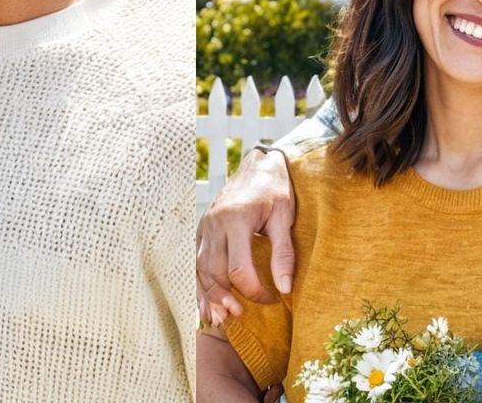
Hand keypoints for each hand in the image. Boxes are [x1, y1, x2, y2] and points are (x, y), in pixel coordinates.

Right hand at [195, 148, 294, 325]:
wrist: (259, 164)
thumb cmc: (275, 189)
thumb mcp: (285, 217)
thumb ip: (283, 253)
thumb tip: (285, 289)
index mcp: (236, 219)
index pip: (238, 269)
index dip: (254, 292)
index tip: (273, 298)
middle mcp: (215, 223)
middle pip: (215, 272)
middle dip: (227, 298)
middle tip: (243, 313)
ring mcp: (205, 225)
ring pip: (201, 269)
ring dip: (210, 295)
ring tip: (224, 316)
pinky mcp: (203, 228)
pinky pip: (196, 260)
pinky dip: (200, 283)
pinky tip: (207, 303)